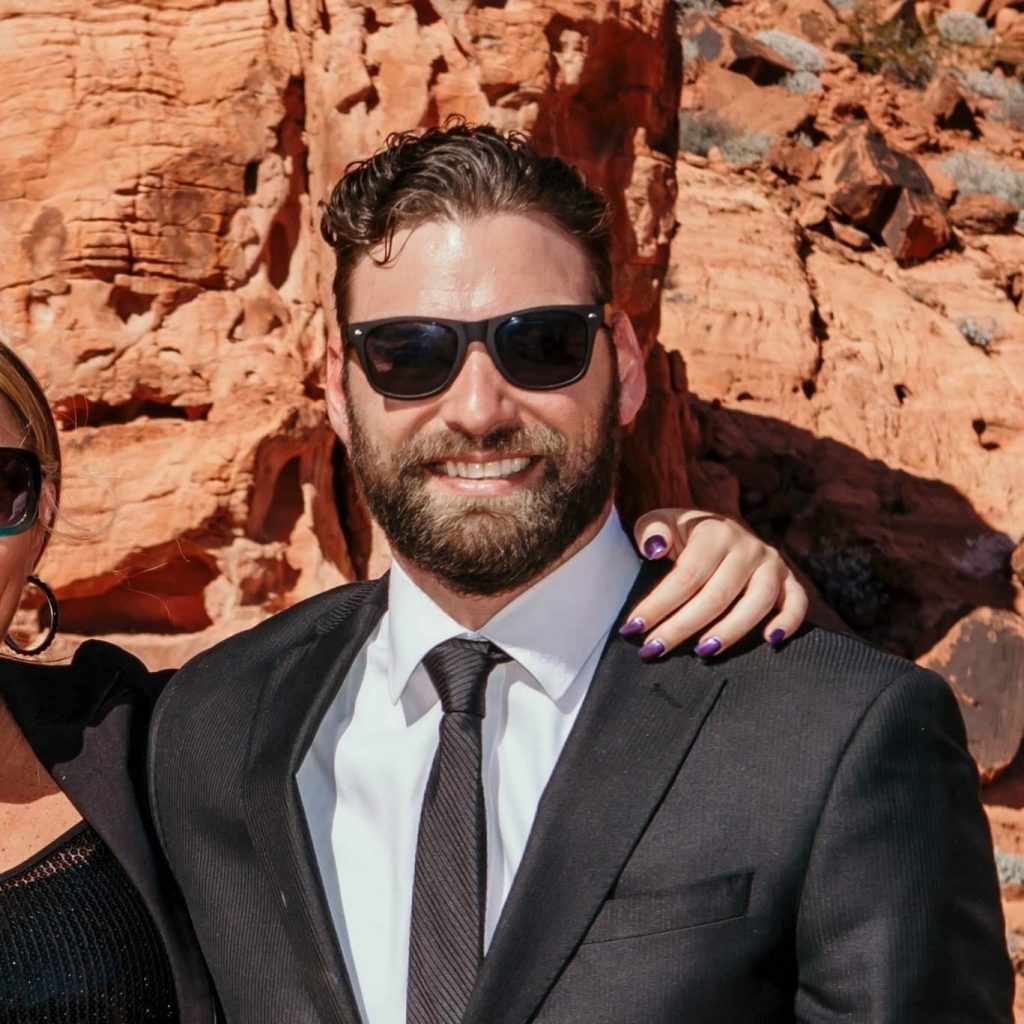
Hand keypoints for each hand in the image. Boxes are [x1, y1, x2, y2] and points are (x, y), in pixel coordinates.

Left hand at [620, 509, 808, 659]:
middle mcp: (748, 546)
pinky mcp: (789, 579)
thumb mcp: (661, 521)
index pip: (686, 575)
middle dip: (682, 626)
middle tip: (654, 648)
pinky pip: (796, 602)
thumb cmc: (683, 533)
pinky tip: (770, 641)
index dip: (659, 604)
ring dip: (730, 631)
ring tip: (702, 652)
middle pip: (716, 595)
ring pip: (757, 602)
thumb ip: (651, 530)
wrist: (719, 528)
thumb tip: (654, 549)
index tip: (634, 628)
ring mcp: (772, 563)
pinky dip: (789, 621)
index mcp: (715, 532)